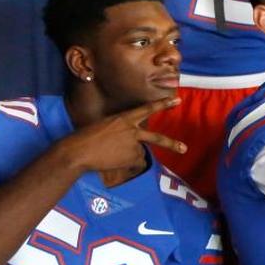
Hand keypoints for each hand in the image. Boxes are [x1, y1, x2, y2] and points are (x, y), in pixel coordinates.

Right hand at [57, 96, 184, 172]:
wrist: (80, 150)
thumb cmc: (86, 137)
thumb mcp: (105, 126)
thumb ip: (120, 131)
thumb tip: (128, 143)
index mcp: (124, 118)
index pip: (148, 109)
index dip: (164, 104)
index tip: (178, 99)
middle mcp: (132, 130)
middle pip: (156, 138)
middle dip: (171, 144)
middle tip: (184, 149)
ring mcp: (133, 144)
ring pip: (137, 153)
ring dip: (127, 157)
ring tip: (111, 156)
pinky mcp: (131, 157)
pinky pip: (132, 163)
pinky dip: (124, 164)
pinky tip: (112, 161)